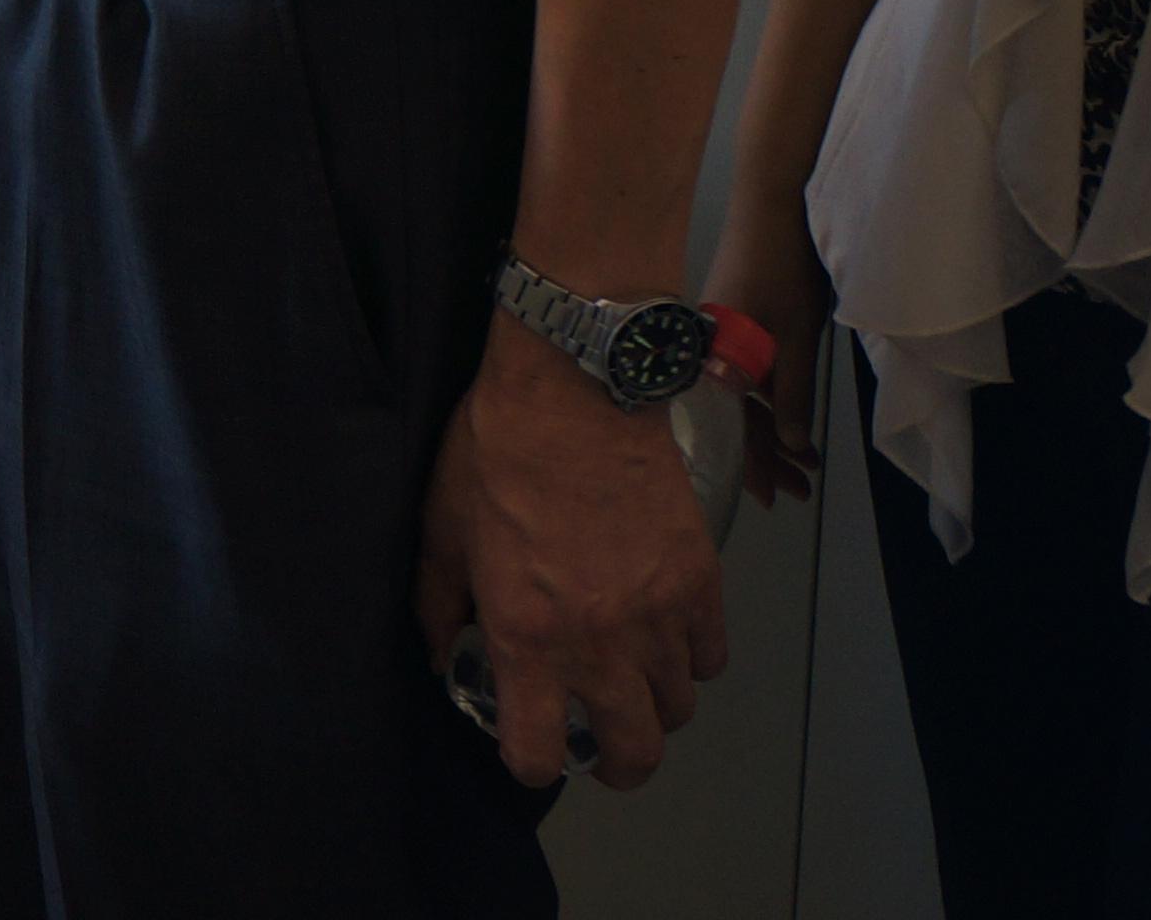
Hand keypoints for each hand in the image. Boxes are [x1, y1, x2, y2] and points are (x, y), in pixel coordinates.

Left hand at [418, 318, 729, 789]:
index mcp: (526, 637)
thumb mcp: (441, 530)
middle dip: (616, 762)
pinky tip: (666, 636)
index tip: (529, 744)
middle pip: (635, 753)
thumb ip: (439, 606)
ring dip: (654, 706)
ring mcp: (659, 615)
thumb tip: (444, 653)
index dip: (531, 761)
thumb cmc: (495, 452)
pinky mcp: (701, 581)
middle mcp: (599, 642)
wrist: (573, 388)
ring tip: (631, 679)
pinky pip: (712, 656)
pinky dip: (692, 659)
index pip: (540, 753)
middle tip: (602, 742)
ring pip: (678, 708)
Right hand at [702, 208, 833, 507]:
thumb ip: (793, 395)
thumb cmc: (782, 270)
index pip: (730, 428)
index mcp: (715, 360)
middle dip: (767, 456)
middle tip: (800, 489)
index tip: (773, 498)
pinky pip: (744, 375)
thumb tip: (794, 446)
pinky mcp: (731, 322)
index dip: (753, 466)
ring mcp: (718, 336)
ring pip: (741, 397)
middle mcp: (707, 352)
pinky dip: (769, 400)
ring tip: (805, 463)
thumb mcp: (795, 339)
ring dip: (773, 430)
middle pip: (733, 417)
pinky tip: (790, 414)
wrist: (772, 204)